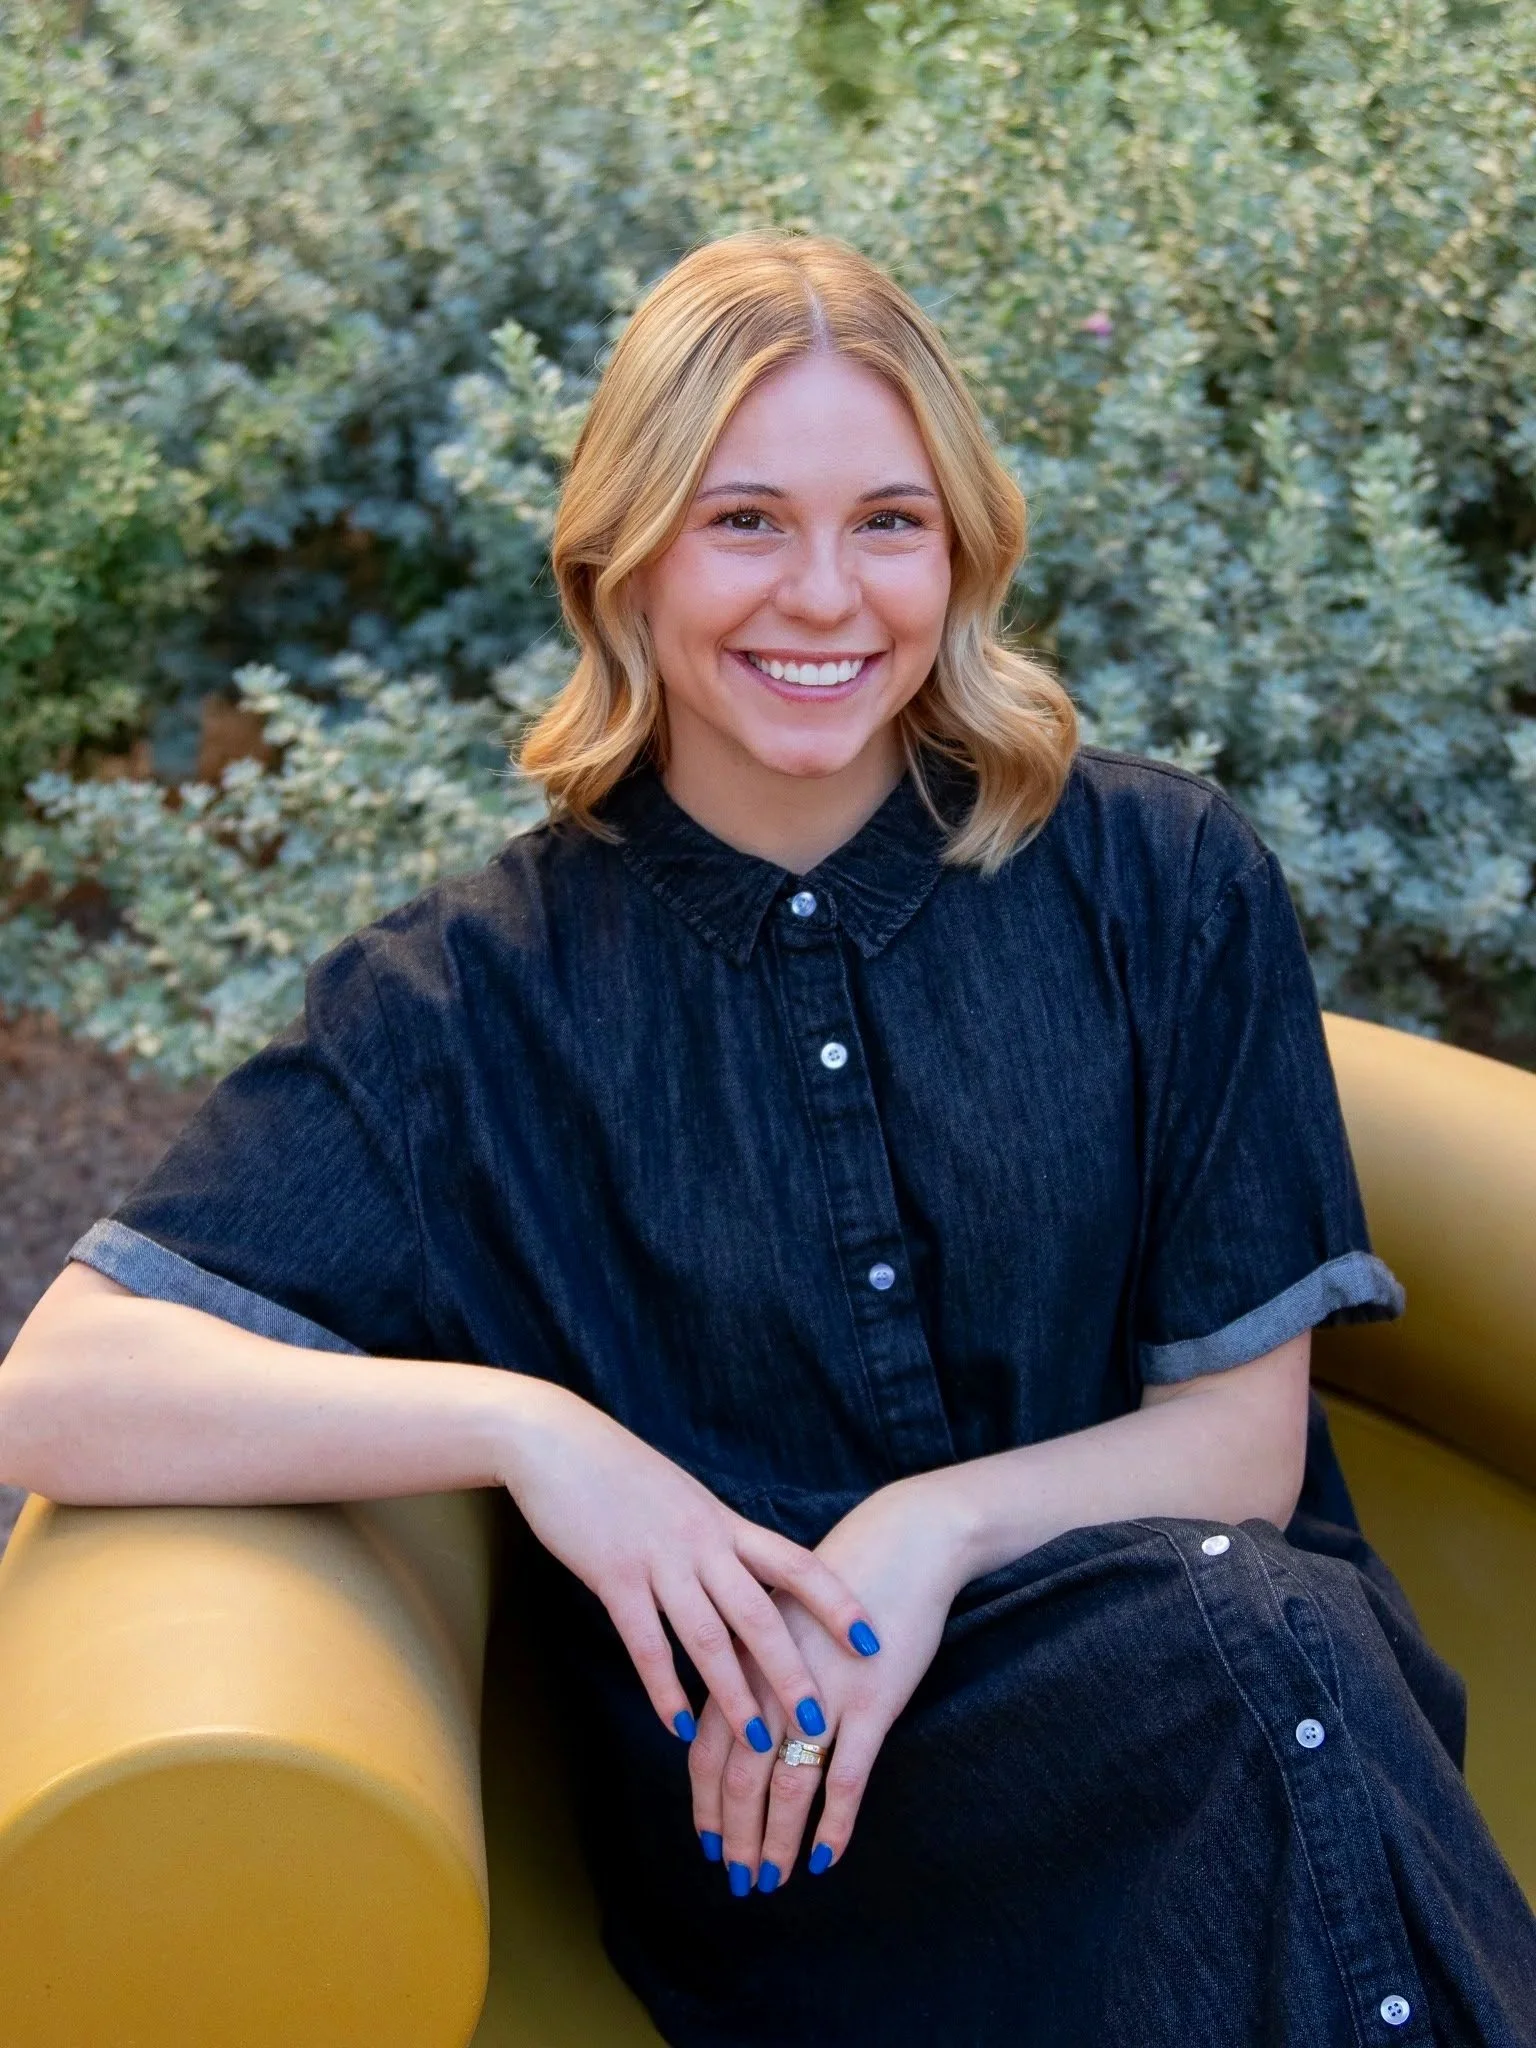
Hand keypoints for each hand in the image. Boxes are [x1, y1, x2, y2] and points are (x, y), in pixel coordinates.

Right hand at [494, 1375, 881, 1752]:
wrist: (558, 1441)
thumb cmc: (621, 1472)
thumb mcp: (684, 1499)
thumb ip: (715, 1538)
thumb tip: (744, 1576)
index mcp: (723, 1523)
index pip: (795, 1564)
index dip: (836, 1604)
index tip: (871, 1641)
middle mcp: (701, 1542)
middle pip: (760, 1613)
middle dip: (793, 1672)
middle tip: (820, 1725)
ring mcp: (658, 1559)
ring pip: (707, 1636)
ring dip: (735, 1694)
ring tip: (759, 1744)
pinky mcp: (613, 1575)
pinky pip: (646, 1642)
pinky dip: (664, 1688)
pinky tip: (679, 1726)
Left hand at [687, 1470, 973, 1892]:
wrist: (901, 1545)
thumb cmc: (838, 1583)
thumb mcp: (779, 1618)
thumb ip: (752, 1667)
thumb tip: (738, 1726)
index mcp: (745, 1659)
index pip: (706, 1746)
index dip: (703, 1802)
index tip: (706, 1841)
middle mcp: (773, 1681)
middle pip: (739, 1776)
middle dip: (735, 1835)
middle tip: (738, 1879)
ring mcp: (823, 1695)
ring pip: (788, 1787)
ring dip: (776, 1842)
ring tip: (772, 1880)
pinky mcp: (872, 1704)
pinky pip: (846, 1781)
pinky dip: (834, 1827)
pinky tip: (825, 1859)